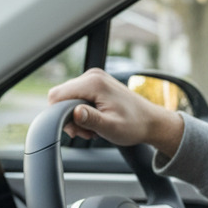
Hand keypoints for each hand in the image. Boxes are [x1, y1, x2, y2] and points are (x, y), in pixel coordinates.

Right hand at [47, 68, 184, 155]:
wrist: (151, 121)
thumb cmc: (134, 125)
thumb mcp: (111, 127)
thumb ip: (90, 119)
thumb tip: (73, 113)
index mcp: (93, 83)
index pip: (56, 95)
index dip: (59, 115)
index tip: (76, 130)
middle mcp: (92, 75)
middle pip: (61, 96)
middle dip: (68, 117)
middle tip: (86, 132)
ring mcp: (94, 77)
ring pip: (68, 98)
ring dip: (76, 116)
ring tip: (93, 128)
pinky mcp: (96, 83)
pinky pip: (77, 97)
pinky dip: (82, 111)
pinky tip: (95, 120)